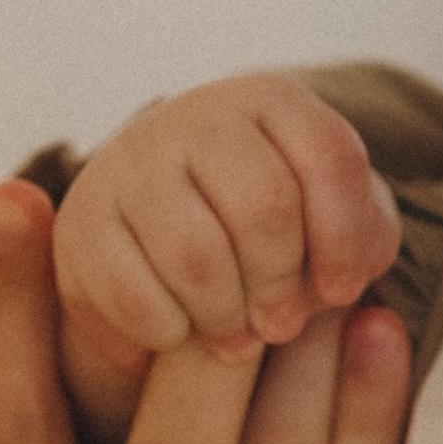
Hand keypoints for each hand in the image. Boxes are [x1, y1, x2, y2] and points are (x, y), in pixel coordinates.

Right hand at [51, 73, 398, 443]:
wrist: (168, 234)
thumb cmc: (278, 232)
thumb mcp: (337, 224)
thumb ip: (361, 242)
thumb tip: (329, 284)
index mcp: (273, 104)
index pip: (329, 156)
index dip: (344, 237)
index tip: (341, 292)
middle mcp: (197, 117)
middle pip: (263, 206)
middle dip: (281, 283)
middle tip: (281, 325)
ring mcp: (130, 161)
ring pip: (195, 255)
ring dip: (227, 316)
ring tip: (237, 340)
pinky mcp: (81, 218)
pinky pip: (131, 293)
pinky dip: (167, 332)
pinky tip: (180, 334)